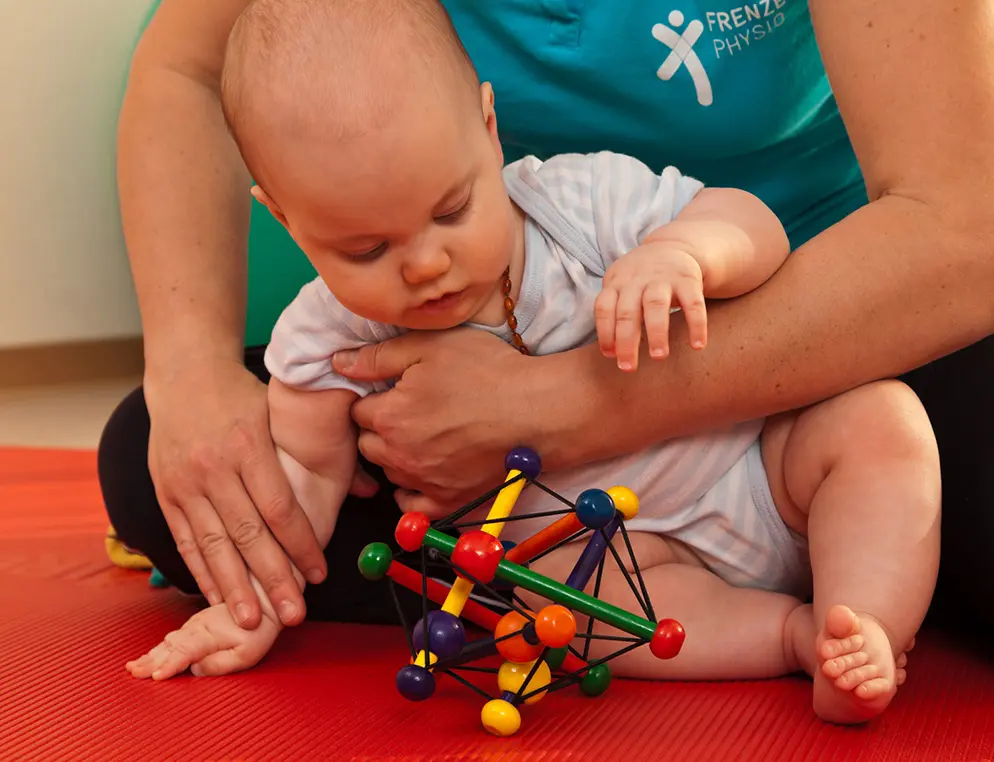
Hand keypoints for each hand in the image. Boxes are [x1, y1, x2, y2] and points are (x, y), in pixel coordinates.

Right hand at [126, 601, 280, 679]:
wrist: (264, 602)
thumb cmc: (258, 632)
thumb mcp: (248, 653)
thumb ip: (221, 663)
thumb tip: (195, 669)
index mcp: (211, 633)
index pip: (186, 651)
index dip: (170, 665)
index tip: (156, 676)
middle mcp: (199, 626)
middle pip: (171, 646)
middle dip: (151, 661)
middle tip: (133, 673)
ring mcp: (196, 623)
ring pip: (169, 641)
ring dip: (150, 654)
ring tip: (133, 667)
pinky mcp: (195, 624)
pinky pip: (173, 637)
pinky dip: (158, 648)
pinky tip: (147, 657)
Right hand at [144, 358, 325, 630]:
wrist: (183, 372)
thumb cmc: (243, 394)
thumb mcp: (282, 414)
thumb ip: (321, 454)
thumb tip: (366, 489)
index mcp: (249, 446)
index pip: (279, 508)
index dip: (300, 545)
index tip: (318, 575)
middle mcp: (215, 467)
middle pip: (247, 534)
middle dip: (272, 579)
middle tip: (293, 614)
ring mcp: (186, 482)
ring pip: (213, 544)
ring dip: (233, 587)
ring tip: (250, 622)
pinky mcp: (167, 492)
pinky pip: (186, 539)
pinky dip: (201, 571)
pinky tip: (216, 597)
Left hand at [330, 330, 533, 516]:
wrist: (539, 411)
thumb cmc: (488, 372)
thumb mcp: (431, 347)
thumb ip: (379, 356)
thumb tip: (337, 363)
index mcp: (390, 416)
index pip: (358, 411)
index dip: (375, 397)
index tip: (396, 391)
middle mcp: (400, 455)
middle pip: (368, 445)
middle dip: (381, 428)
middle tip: (410, 412)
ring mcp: (425, 482)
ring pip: (390, 473)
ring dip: (397, 457)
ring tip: (426, 437)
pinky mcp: (450, 501)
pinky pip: (413, 506)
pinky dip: (413, 491)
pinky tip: (428, 472)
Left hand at [595, 243, 707, 371]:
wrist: (673, 247)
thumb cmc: (640, 279)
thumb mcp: (620, 286)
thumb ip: (614, 314)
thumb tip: (611, 353)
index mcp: (617, 283)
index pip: (604, 307)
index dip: (605, 332)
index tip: (610, 356)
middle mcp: (637, 279)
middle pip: (627, 311)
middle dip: (626, 341)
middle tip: (628, 368)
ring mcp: (663, 278)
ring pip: (656, 305)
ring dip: (656, 332)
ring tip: (658, 357)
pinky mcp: (689, 279)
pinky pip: (693, 303)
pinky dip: (696, 324)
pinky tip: (697, 346)